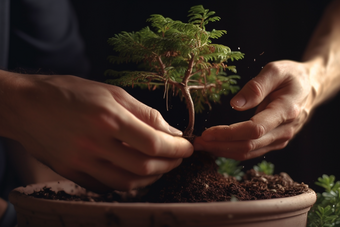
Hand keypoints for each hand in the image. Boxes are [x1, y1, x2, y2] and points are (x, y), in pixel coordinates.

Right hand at [4, 73, 192, 191]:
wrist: (26, 105)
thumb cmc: (69, 92)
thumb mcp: (110, 92)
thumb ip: (144, 113)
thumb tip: (171, 131)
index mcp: (108, 118)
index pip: (154, 143)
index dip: (177, 149)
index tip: (187, 148)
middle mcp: (95, 144)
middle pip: (144, 167)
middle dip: (169, 164)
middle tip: (177, 157)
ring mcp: (81, 162)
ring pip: (128, 182)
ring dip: (151, 177)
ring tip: (160, 165)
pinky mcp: (72, 173)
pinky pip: (107, 187)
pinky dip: (127, 182)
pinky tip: (134, 171)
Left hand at [194, 60, 315, 159]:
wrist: (310, 87)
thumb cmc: (292, 76)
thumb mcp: (276, 70)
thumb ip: (256, 86)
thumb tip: (235, 104)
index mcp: (285, 111)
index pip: (254, 129)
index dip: (228, 134)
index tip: (206, 133)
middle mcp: (284, 130)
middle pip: (248, 145)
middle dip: (220, 146)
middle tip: (197, 142)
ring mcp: (281, 139)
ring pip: (249, 152)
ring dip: (223, 151)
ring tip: (203, 145)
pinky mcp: (275, 142)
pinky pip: (252, 151)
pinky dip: (232, 150)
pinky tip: (218, 146)